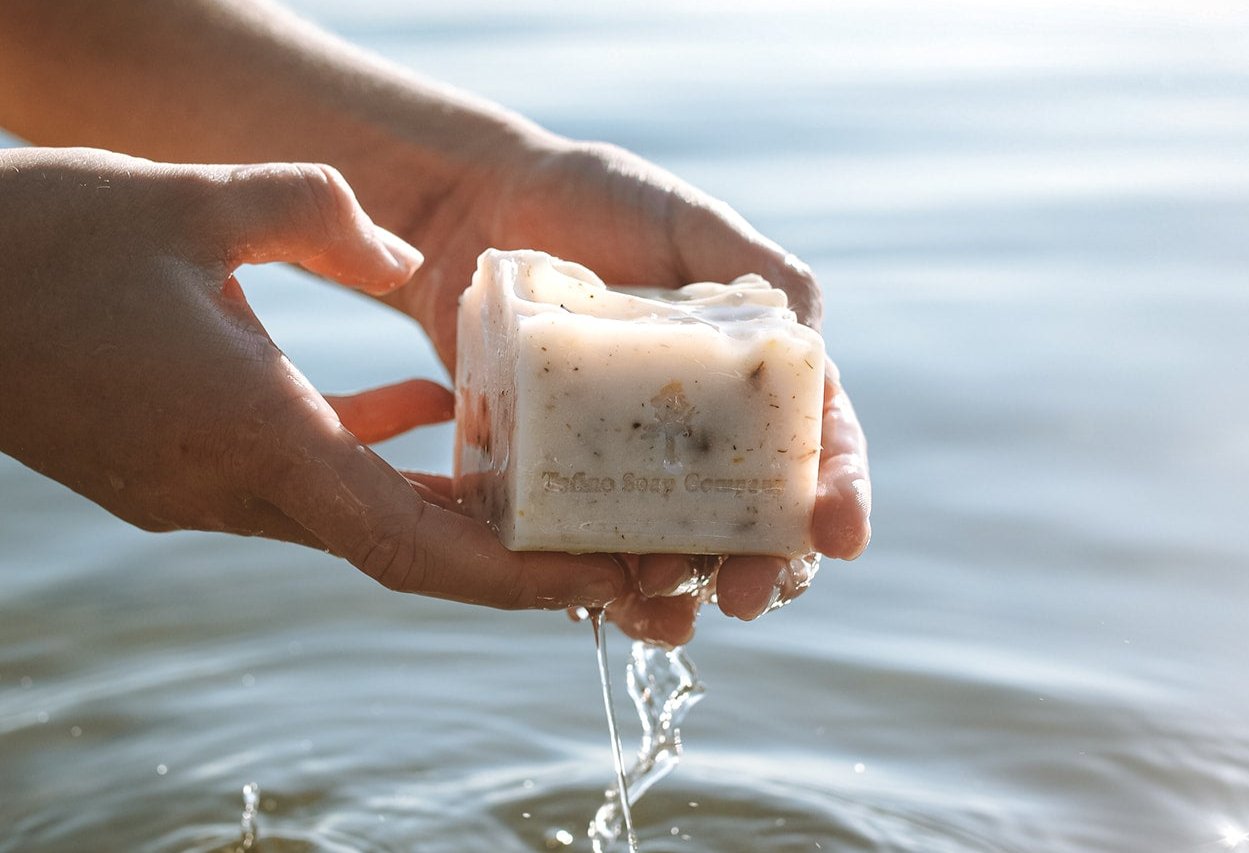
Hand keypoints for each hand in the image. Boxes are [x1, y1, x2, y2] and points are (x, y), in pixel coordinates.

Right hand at [0, 147, 623, 609]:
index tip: (590, 583)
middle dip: (503, 553)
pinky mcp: (180, 470)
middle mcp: (230, 490)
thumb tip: (401, 256)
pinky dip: (375, 456)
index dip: (509, 576)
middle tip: (598, 542)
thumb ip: (324, 217)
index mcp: (249, 438)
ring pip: (355, 516)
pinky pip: (305, 477)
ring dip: (444, 505)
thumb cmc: (47, 238)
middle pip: (397, 549)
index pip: (405, 546)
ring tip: (535, 477)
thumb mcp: (202, 201)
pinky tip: (428, 407)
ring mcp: (200, 492)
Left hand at [377, 138, 871, 644]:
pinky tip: (600, 608)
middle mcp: (700, 433)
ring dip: (677, 594)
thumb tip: (810, 334)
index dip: (839, 493)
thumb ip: (762, 271)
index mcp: (753, 378)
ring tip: (667, 619)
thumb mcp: (692, 224)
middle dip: (763, 567)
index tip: (841, 533)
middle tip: (746, 595)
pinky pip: (584, 545)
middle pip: (754, 521)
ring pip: (674, 550)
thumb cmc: (600, 203)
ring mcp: (629, 462)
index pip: (818, 445)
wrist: (480, 209)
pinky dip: (596, 586)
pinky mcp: (557, 475)